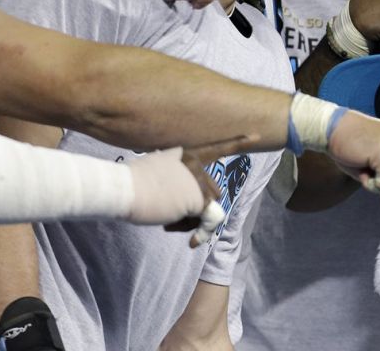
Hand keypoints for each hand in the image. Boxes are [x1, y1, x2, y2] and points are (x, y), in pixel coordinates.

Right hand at [127, 134, 257, 237]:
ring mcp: (197, 179)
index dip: (238, 142)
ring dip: (192, 222)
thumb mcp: (155, 174)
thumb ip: (177, 182)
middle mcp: (195, 163)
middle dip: (196, 211)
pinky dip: (203, 234)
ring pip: (208, 208)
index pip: (215, 147)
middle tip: (171, 222)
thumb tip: (199, 207)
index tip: (257, 136)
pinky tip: (192, 242)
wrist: (121, 189)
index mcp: (184, 154)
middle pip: (210, 193)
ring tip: (168, 222)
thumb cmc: (129, 186)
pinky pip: (210, 221)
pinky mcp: (198, 198)